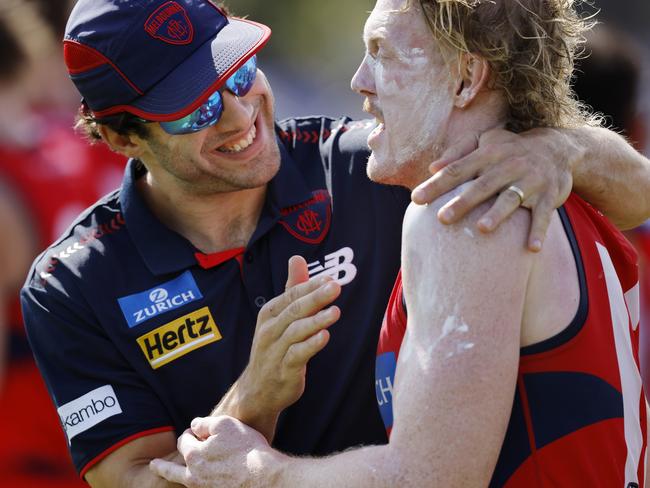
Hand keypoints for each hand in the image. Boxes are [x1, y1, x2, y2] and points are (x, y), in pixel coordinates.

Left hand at [150, 416, 284, 487]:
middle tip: (153, 465)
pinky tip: (198, 479)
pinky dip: (195, 483)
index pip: (184, 441)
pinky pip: (200, 487)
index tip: (193, 431)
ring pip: (184, 481)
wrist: (264, 476)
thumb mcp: (224, 424)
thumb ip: (204, 422)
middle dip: (162, 466)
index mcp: (193, 456)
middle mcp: (194, 476)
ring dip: (176, 476)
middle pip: (172, 471)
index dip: (189, 433)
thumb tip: (193, 426)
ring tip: (167, 475)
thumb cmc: (246, 447)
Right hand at [214, 256, 340, 440]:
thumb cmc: (274, 347)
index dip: (311, 286)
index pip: (291, 295)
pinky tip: (325, 337)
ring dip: (316, 321)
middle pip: (294, 310)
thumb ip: (292, 287)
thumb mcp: (280, 315)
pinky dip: (310, 345)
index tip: (330, 279)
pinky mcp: (284, 370)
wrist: (258, 389)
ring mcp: (276, 350)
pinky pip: (297, 355)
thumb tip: (297, 258)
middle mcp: (270, 329)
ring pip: (296, 331)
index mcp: (270, 313)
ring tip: (336, 312)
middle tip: (335, 287)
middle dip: (315, 298)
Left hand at [411, 128, 574, 251]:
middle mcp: (508, 165)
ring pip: (512, 199)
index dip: (437, 184)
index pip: (458, 169)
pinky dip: (539, 231)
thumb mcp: (486, 141)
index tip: (416, 199)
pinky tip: (532, 249)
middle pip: (482, 185)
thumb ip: (458, 152)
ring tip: (482, 229)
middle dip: (463, 202)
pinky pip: (544, 215)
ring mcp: (530, 181)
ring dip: (498, 214)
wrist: (558, 149)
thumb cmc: (510, 149)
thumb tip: (432, 168)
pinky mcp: (549, 196)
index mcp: (488, 154)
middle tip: (442, 218)